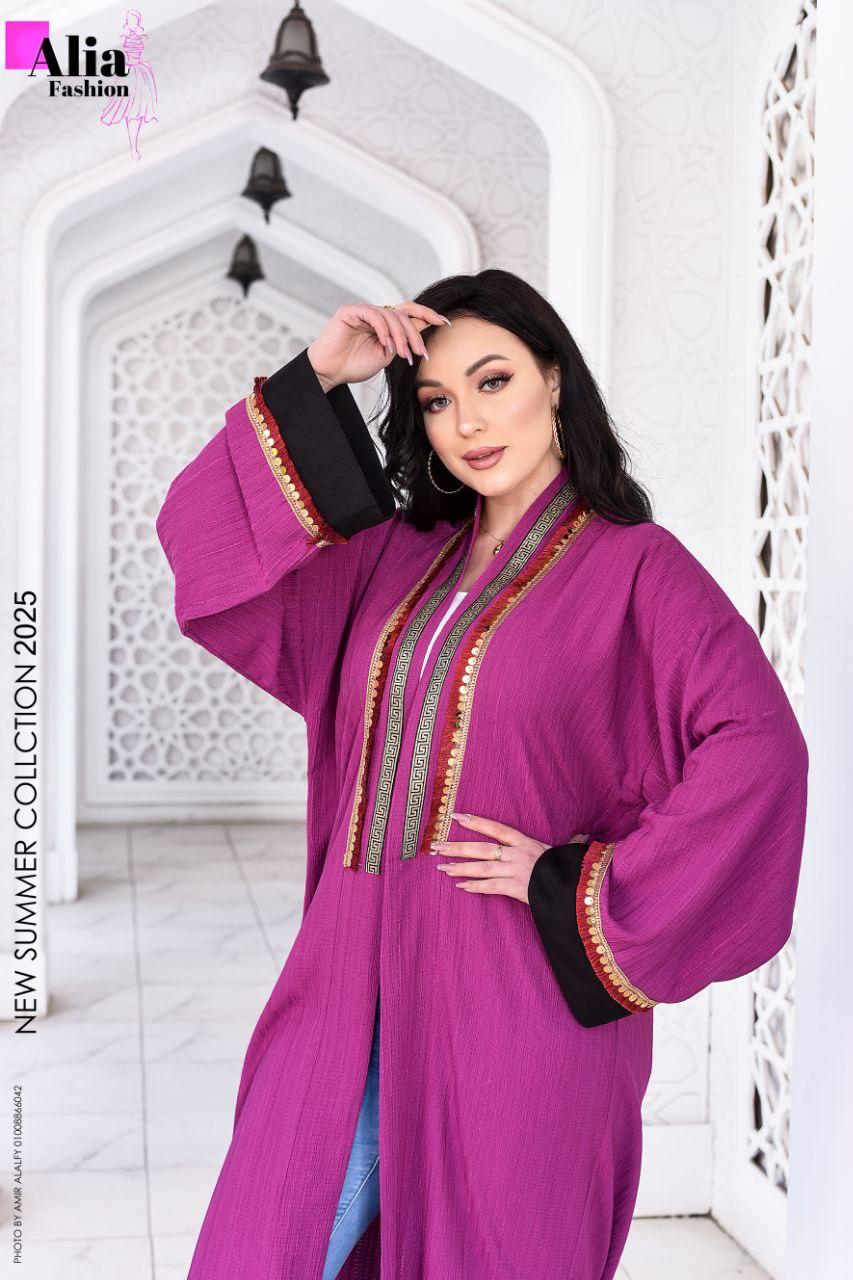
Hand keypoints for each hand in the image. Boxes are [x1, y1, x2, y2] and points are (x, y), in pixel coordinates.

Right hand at [307, 301, 450, 390]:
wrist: (329, 373)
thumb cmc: (354, 366)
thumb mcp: (386, 355)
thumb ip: (401, 342)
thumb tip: (423, 329)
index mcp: (384, 324)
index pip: (409, 313)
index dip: (428, 315)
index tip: (445, 323)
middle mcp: (375, 314)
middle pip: (404, 314)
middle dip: (415, 334)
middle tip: (420, 353)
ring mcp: (363, 311)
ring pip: (392, 316)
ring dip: (401, 336)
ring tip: (401, 355)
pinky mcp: (350, 311)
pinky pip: (374, 315)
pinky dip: (384, 330)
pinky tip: (386, 345)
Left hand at [429, 813, 590, 904]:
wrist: (581, 888)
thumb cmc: (572, 869)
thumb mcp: (567, 852)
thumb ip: (569, 842)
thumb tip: (584, 836)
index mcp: (528, 842)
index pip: (497, 828)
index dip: (476, 821)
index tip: (456, 816)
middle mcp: (519, 854)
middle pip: (483, 848)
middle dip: (458, 847)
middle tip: (437, 847)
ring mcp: (518, 871)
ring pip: (483, 867)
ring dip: (460, 868)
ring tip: (442, 868)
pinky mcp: (518, 890)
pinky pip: (492, 888)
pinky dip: (476, 887)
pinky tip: (461, 887)